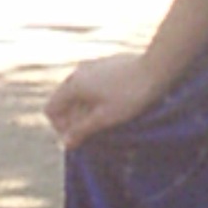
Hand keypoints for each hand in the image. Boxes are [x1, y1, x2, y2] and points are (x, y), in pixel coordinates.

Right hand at [46, 53, 161, 148]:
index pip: (51, 109)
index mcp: (73, 84)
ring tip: (104, 120)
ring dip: (84, 108)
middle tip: (92, 132)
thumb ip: (82, 130)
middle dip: (73, 118)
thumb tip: (65, 143)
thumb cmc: (130, 95)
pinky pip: (91, 83)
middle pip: (63, 100)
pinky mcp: (106, 64)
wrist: (156, 68)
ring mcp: (92, 65)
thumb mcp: (105, 117)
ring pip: (78, 91)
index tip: (78, 137)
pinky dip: (95, 96)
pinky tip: (114, 105)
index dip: (60, 127)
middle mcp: (78, 72)